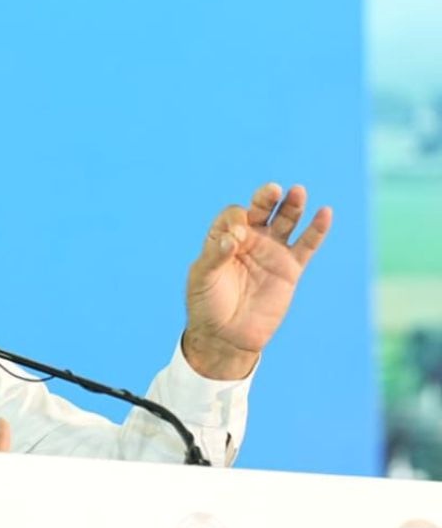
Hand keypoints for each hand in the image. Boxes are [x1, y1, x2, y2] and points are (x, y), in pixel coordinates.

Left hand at [184, 183, 331, 379]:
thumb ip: (216, 255)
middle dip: (265, 199)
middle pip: (260, 210)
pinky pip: (306, 246)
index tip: (236, 237)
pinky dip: (316, 230)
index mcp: (223, 238)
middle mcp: (248, 240)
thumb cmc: (207, 305)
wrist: (226, 337)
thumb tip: (234, 235)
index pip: (233, 215)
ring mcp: (270, 253)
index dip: (236, 220)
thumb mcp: (202, 279)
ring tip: (297, 192)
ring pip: (285, 222)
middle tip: (272, 190)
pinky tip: (325, 213)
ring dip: (292, 206)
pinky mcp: (289, 269)